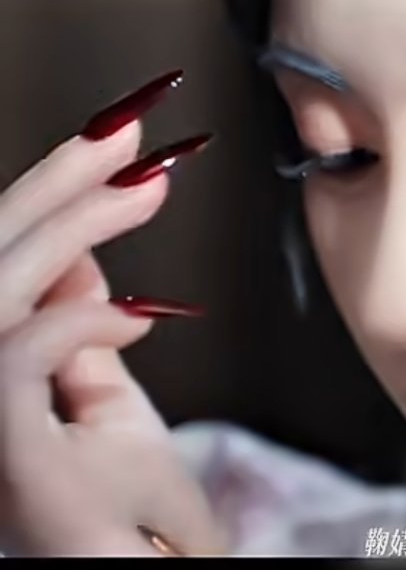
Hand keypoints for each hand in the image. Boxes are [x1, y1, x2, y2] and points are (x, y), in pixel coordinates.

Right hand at [0, 70, 222, 555]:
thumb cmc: (123, 514)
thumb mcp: (108, 403)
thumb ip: (82, 331)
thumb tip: (81, 259)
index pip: (8, 260)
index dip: (54, 193)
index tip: (124, 147)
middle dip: (58, 180)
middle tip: (134, 131)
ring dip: (76, 223)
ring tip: (151, 188)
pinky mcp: (3, 455)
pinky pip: (13, 357)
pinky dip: (75, 322)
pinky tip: (141, 314)